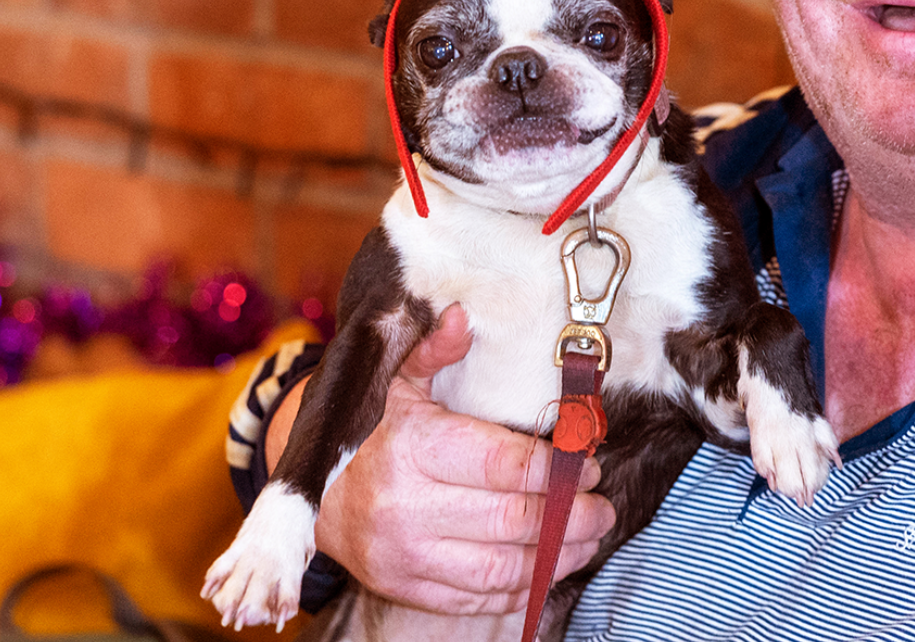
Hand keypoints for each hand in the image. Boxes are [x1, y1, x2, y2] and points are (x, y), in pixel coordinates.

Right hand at [310, 304, 617, 613]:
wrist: (313, 495)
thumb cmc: (369, 435)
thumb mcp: (396, 383)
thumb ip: (435, 351)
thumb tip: (464, 316)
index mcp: (413, 449)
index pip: (503, 465)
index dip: (555, 469)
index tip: (585, 465)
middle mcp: (407, 507)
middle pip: (512, 520)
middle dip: (570, 516)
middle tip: (601, 508)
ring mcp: (406, 555)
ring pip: (501, 567)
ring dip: (556, 557)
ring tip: (587, 539)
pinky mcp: (406, 587)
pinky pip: (477, 598)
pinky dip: (521, 589)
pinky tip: (549, 569)